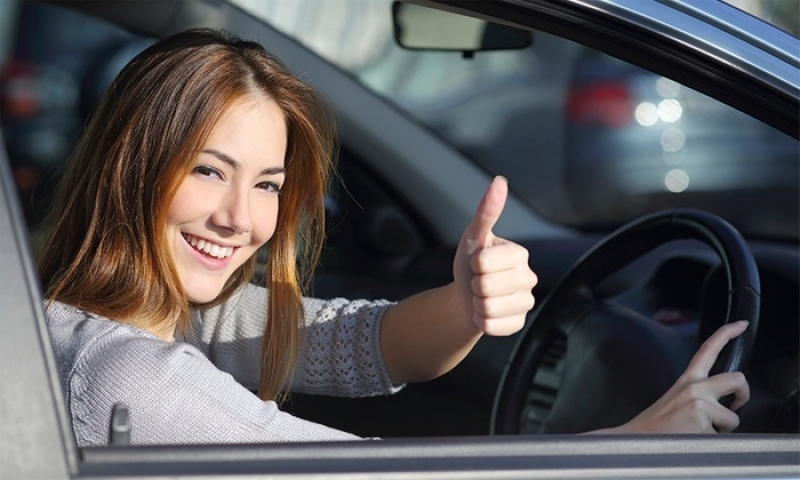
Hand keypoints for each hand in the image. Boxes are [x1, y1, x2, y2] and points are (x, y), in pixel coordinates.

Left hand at [453, 176, 537, 335]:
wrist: (465, 297)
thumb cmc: (470, 265)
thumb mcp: (473, 237)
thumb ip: (486, 212)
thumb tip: (499, 181)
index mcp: (520, 254)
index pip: (485, 261)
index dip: (473, 264)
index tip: (477, 263)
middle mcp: (528, 278)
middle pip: (487, 286)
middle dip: (474, 285)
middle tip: (478, 281)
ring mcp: (526, 303)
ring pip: (489, 308)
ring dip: (477, 304)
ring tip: (481, 296)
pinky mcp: (518, 324)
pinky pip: (492, 326)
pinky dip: (481, 321)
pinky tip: (485, 312)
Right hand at [608, 320, 750, 433]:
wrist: (635, 441)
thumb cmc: (657, 426)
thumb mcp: (675, 400)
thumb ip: (699, 394)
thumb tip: (724, 402)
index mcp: (687, 380)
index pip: (708, 350)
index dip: (726, 334)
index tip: (741, 325)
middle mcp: (694, 388)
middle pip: (737, 379)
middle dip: (743, 395)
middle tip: (735, 405)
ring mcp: (700, 404)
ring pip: (733, 417)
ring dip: (722, 429)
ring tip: (700, 431)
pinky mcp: (703, 422)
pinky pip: (725, 436)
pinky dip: (714, 442)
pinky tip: (695, 441)